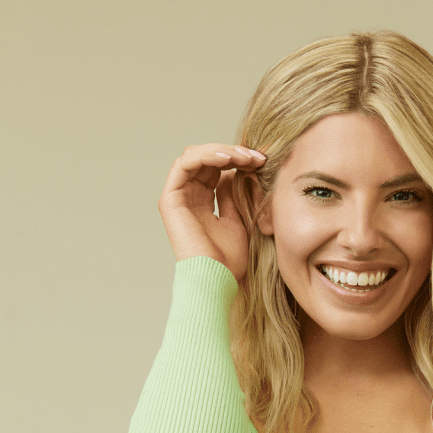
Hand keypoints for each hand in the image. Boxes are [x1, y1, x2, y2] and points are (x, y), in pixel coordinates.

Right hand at [158, 144, 265, 278]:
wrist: (218, 280)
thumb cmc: (230, 261)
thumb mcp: (239, 220)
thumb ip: (235, 194)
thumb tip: (238, 170)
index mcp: (202, 201)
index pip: (217, 168)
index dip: (239, 160)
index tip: (262, 161)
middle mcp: (188, 197)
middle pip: (206, 159)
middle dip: (234, 153)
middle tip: (258, 157)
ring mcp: (177, 198)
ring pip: (195, 156)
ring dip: (222, 151)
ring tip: (245, 157)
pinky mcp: (170, 200)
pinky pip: (183, 164)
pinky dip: (205, 156)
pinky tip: (227, 159)